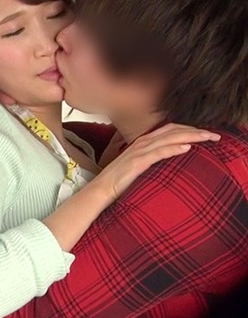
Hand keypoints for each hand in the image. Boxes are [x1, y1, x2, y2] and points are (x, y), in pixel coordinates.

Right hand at [91, 123, 220, 201]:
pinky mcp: (138, 162)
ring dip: (191, 136)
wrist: (102, 189)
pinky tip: (188, 148)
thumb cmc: (120, 180)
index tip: (206, 133)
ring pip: (169, 138)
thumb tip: (170, 161)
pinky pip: (159, 152)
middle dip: (196, 131)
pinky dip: (174, 148)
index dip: (189, 128)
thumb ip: (152, 159)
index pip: (169, 129)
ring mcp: (139, 151)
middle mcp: (142, 143)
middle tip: (215, 135)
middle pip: (173, 131)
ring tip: (208, 138)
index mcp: (143, 142)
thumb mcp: (138, 165)